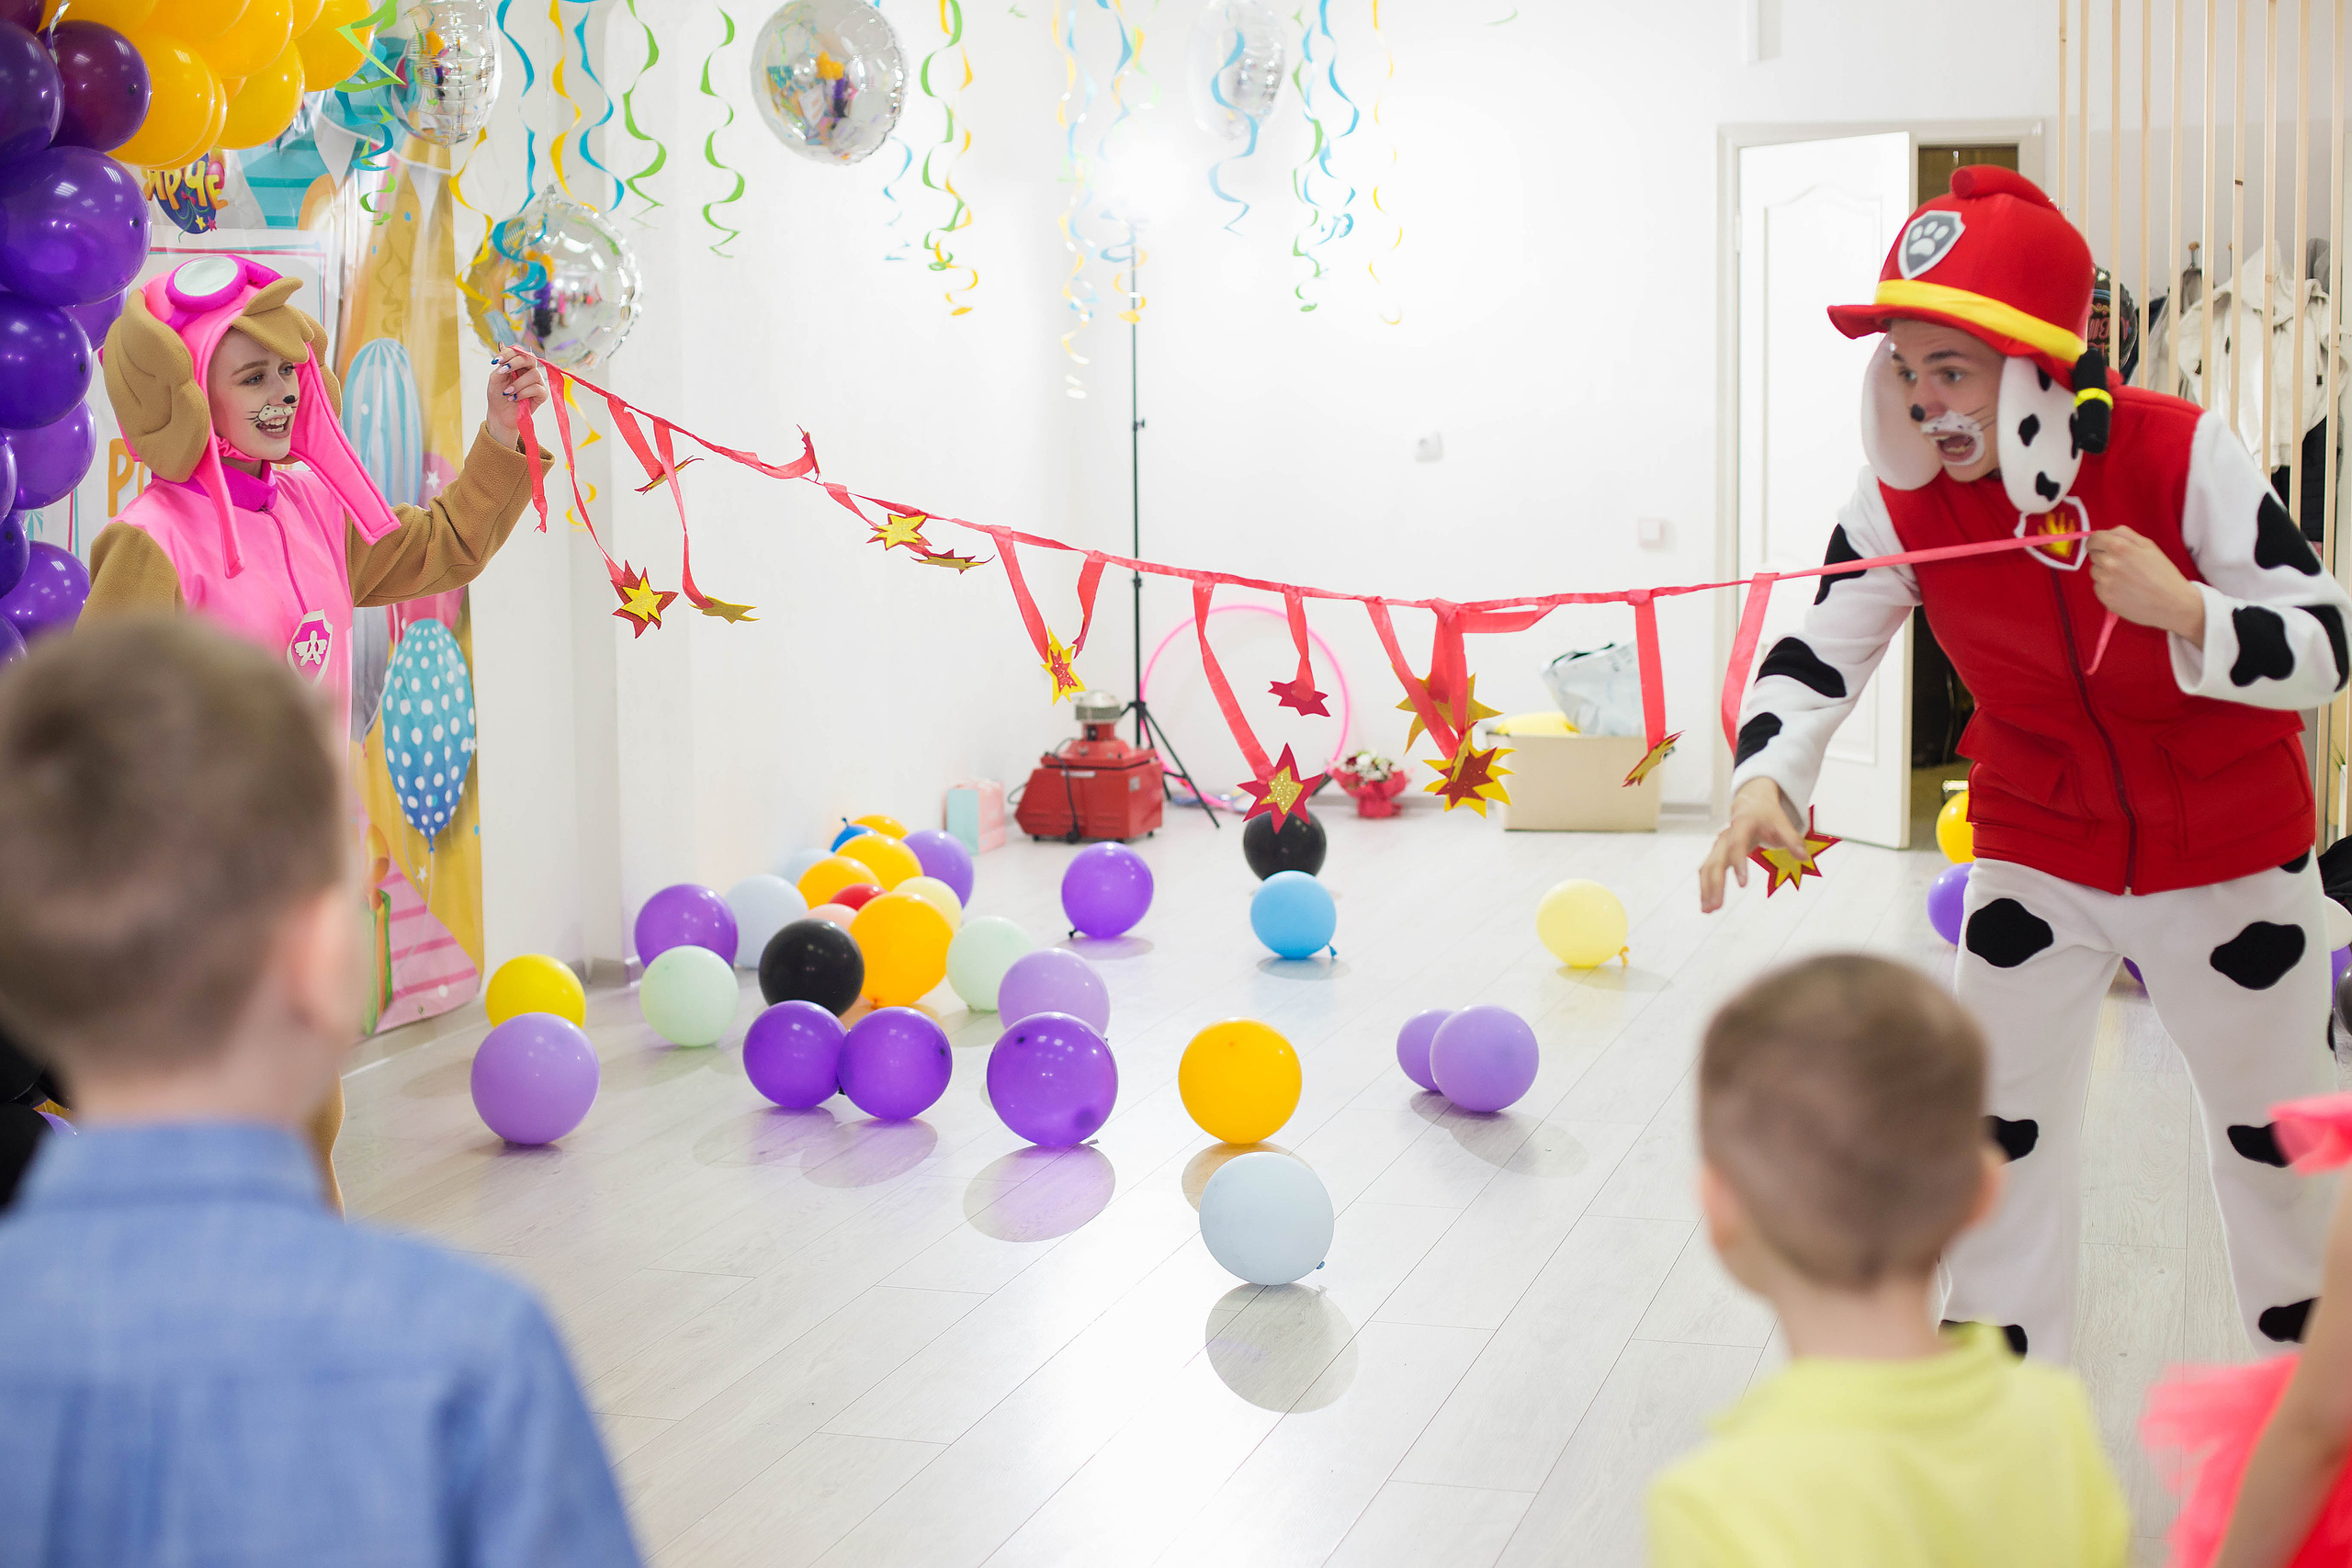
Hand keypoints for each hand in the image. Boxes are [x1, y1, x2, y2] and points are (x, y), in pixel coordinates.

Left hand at [483, 349, 548, 450]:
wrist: (500, 414)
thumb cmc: (498, 395)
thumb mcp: (495, 378)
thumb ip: (500, 364)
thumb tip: (502, 345)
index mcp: (517, 365)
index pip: (518, 351)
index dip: (509, 353)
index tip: (497, 360)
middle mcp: (528, 371)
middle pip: (530, 358)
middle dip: (516, 363)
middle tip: (503, 371)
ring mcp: (537, 382)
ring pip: (534, 374)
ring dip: (518, 383)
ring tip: (507, 392)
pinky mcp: (542, 394)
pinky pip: (537, 388)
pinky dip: (523, 393)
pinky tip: (514, 398)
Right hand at [1699, 777, 1806, 912]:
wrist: (1751, 804)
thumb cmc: (1766, 815)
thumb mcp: (1782, 823)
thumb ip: (1793, 840)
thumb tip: (1804, 857)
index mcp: (1741, 826)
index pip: (1736, 846)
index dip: (1738, 864)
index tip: (1742, 884)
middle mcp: (1725, 837)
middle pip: (1716, 862)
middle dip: (1715, 884)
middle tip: (1717, 906)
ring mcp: (1718, 846)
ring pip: (1707, 868)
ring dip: (1706, 889)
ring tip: (1708, 910)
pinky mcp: (1717, 854)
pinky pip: (1707, 871)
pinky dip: (1705, 887)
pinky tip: (1707, 904)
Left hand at [2087, 526, 2205, 641]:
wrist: (2171, 603)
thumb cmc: (2162, 572)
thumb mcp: (2148, 545)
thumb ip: (2124, 534)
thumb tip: (2106, 533)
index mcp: (2119, 547)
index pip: (2093, 540)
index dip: (2096, 542)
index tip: (2101, 546)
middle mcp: (2108, 563)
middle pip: (2094, 555)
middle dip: (2104, 557)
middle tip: (2124, 565)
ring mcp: (2105, 581)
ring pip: (2095, 571)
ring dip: (2105, 573)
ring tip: (2126, 578)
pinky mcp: (2104, 597)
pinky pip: (2098, 587)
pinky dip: (2107, 587)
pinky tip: (2124, 590)